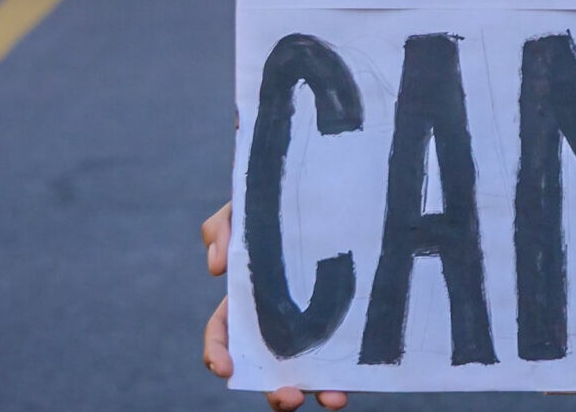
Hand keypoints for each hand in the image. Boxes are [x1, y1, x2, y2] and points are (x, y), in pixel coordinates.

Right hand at [205, 205, 348, 408]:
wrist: (339, 184)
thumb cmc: (282, 202)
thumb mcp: (247, 206)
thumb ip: (221, 227)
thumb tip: (217, 266)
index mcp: (249, 296)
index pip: (224, 333)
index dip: (219, 353)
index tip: (226, 368)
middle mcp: (280, 318)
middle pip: (269, 366)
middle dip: (274, 390)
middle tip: (288, 395)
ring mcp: (316, 321)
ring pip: (311, 369)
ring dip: (317, 390)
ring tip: (332, 398)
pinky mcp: (350, 318)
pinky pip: (349, 351)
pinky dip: (352, 371)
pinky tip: (359, 377)